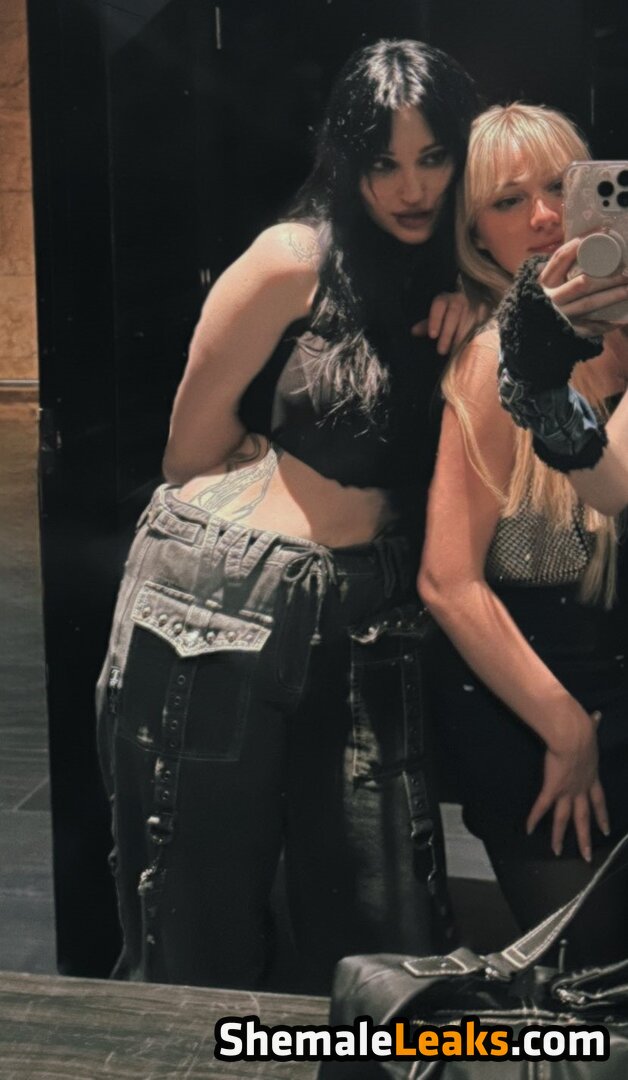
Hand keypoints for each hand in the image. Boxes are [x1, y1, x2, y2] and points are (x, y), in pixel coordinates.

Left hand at [412, 292, 484, 355]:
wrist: (475, 306)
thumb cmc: (450, 316)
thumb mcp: (438, 319)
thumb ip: (428, 325)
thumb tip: (413, 331)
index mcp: (447, 298)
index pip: (439, 304)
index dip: (435, 319)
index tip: (432, 336)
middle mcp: (461, 298)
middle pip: (453, 313)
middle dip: (447, 333)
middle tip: (441, 351)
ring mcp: (474, 303)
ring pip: (466, 319)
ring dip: (459, 337)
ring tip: (453, 353)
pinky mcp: (486, 311)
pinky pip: (479, 324)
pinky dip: (473, 337)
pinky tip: (468, 348)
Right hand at [527, 709, 609, 861]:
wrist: (573, 736)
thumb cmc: (583, 731)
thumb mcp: (592, 731)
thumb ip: (593, 726)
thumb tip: (598, 715)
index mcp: (592, 777)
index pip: (599, 801)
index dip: (602, 816)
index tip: (606, 830)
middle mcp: (581, 789)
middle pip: (583, 818)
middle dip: (585, 837)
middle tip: (586, 856)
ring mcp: (567, 791)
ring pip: (563, 819)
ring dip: (560, 836)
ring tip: (557, 852)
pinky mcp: (552, 789)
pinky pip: (542, 807)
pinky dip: (534, 818)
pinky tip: (528, 830)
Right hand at [539, 237, 627, 335]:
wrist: (531, 330)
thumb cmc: (543, 299)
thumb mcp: (546, 281)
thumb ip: (559, 266)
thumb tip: (583, 242)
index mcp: (545, 281)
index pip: (559, 259)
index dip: (576, 247)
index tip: (598, 235)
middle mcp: (552, 297)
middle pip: (582, 283)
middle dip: (607, 277)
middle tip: (627, 271)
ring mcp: (561, 315)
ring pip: (590, 303)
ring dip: (612, 296)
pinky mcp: (568, 330)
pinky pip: (590, 327)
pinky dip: (606, 323)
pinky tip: (620, 319)